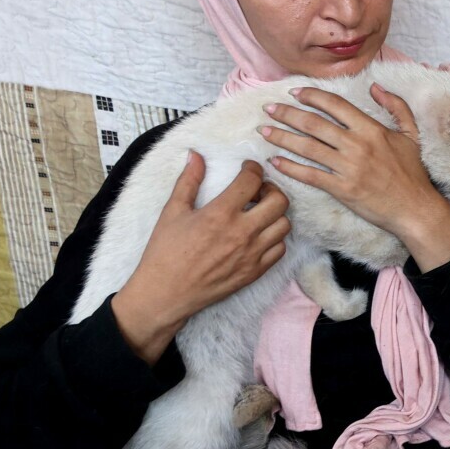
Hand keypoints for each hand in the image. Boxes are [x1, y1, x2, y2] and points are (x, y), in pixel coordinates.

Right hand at [110, 154, 290, 365]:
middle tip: (257, 191)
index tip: (248, 169)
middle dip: (272, 189)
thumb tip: (196, 155)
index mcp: (221, 214)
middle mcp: (242, 233)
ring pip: (284, 225)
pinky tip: (258, 235)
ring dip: (275, 214)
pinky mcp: (255, 272)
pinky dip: (274, 238)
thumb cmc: (165, 252)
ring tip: (259, 213)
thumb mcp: (173, 211)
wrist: (166, 293)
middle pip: (279, 201)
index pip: (252, 180)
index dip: (253, 169)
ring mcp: (252, 254)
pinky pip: (280, 249)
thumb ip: (188, 181)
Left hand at [260, 83, 449, 270]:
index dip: (312, 96)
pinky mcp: (342, 189)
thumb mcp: (411, 134)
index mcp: (371, 129)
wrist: (415, 209)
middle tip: (269, 109)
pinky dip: (290, 168)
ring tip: (263, 131)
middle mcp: (356, 145)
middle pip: (314, 124)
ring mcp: (348, 168)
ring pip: (307, 147)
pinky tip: (275, 162)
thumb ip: (396, 106)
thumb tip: (375, 87)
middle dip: (287, 114)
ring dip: (281, 137)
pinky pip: (310, 175)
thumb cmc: (413, 173)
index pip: (335, 105)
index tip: (295, 92)